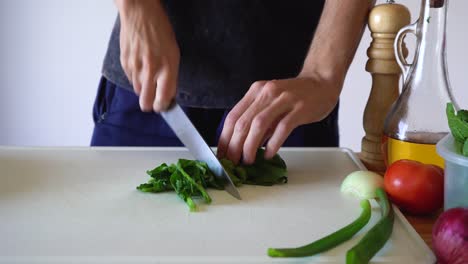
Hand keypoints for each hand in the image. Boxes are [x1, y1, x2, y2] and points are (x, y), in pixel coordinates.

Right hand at [116, 0, 178, 111]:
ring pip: (137, 91)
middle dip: (150, 104)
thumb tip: (167, 93)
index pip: (162, 99)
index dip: (162, 106)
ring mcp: (135, 67)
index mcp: (167, 68)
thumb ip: (171, 75)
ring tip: (148, 75)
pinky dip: (136, 77)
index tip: (163, 105)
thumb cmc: (159, 30)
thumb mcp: (173, 53)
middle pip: (145, 102)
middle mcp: (150, 70)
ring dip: (143, 88)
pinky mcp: (124, 63)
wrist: (139, 13)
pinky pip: (130, 79)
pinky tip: (141, 65)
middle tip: (154, 99)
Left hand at [217, 74, 341, 163]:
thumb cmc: (296, 96)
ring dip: (250, 146)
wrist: (322, 83)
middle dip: (235, 146)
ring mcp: (283, 99)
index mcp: (256, 91)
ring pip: (259, 124)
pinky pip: (282, 128)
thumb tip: (243, 145)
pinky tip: (268, 154)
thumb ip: (259, 122)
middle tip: (233, 161)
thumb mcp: (271, 104)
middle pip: (243, 122)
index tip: (222, 154)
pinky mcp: (299, 108)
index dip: (225, 137)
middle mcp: (267, 92)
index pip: (233, 116)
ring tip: (248, 160)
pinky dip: (273, 143)